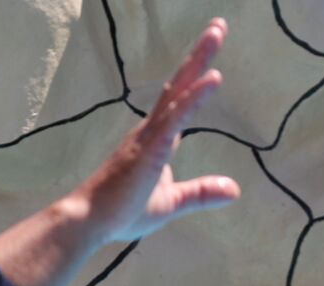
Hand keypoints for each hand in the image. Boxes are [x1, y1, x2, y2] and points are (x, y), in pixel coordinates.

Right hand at [74, 18, 239, 245]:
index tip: (212, 59)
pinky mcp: (150, 149)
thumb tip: (234, 190)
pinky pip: (176, 118)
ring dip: (199, 62)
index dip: (197, 79)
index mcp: (156, 140)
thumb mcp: (171, 203)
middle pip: (179, 85)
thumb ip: (201, 193)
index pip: (181, 103)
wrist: (89, 222)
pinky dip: (195, 97)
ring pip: (178, 92)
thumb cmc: (121, 211)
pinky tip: (212, 78)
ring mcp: (149, 137)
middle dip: (199, 56)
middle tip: (218, 26)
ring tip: (217, 32)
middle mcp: (151, 130)